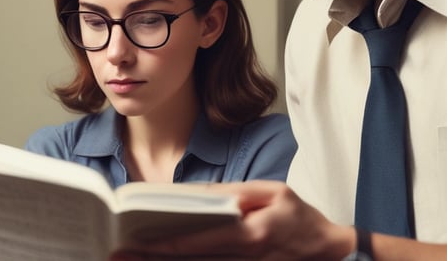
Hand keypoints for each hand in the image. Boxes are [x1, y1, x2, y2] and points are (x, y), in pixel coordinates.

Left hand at [110, 180, 354, 260]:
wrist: (328, 250)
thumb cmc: (300, 217)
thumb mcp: (273, 192)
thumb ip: (236, 193)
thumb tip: (199, 193)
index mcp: (249, 235)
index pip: (198, 242)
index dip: (165, 244)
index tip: (136, 242)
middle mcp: (243, 259)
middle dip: (152, 260)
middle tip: (118, 256)